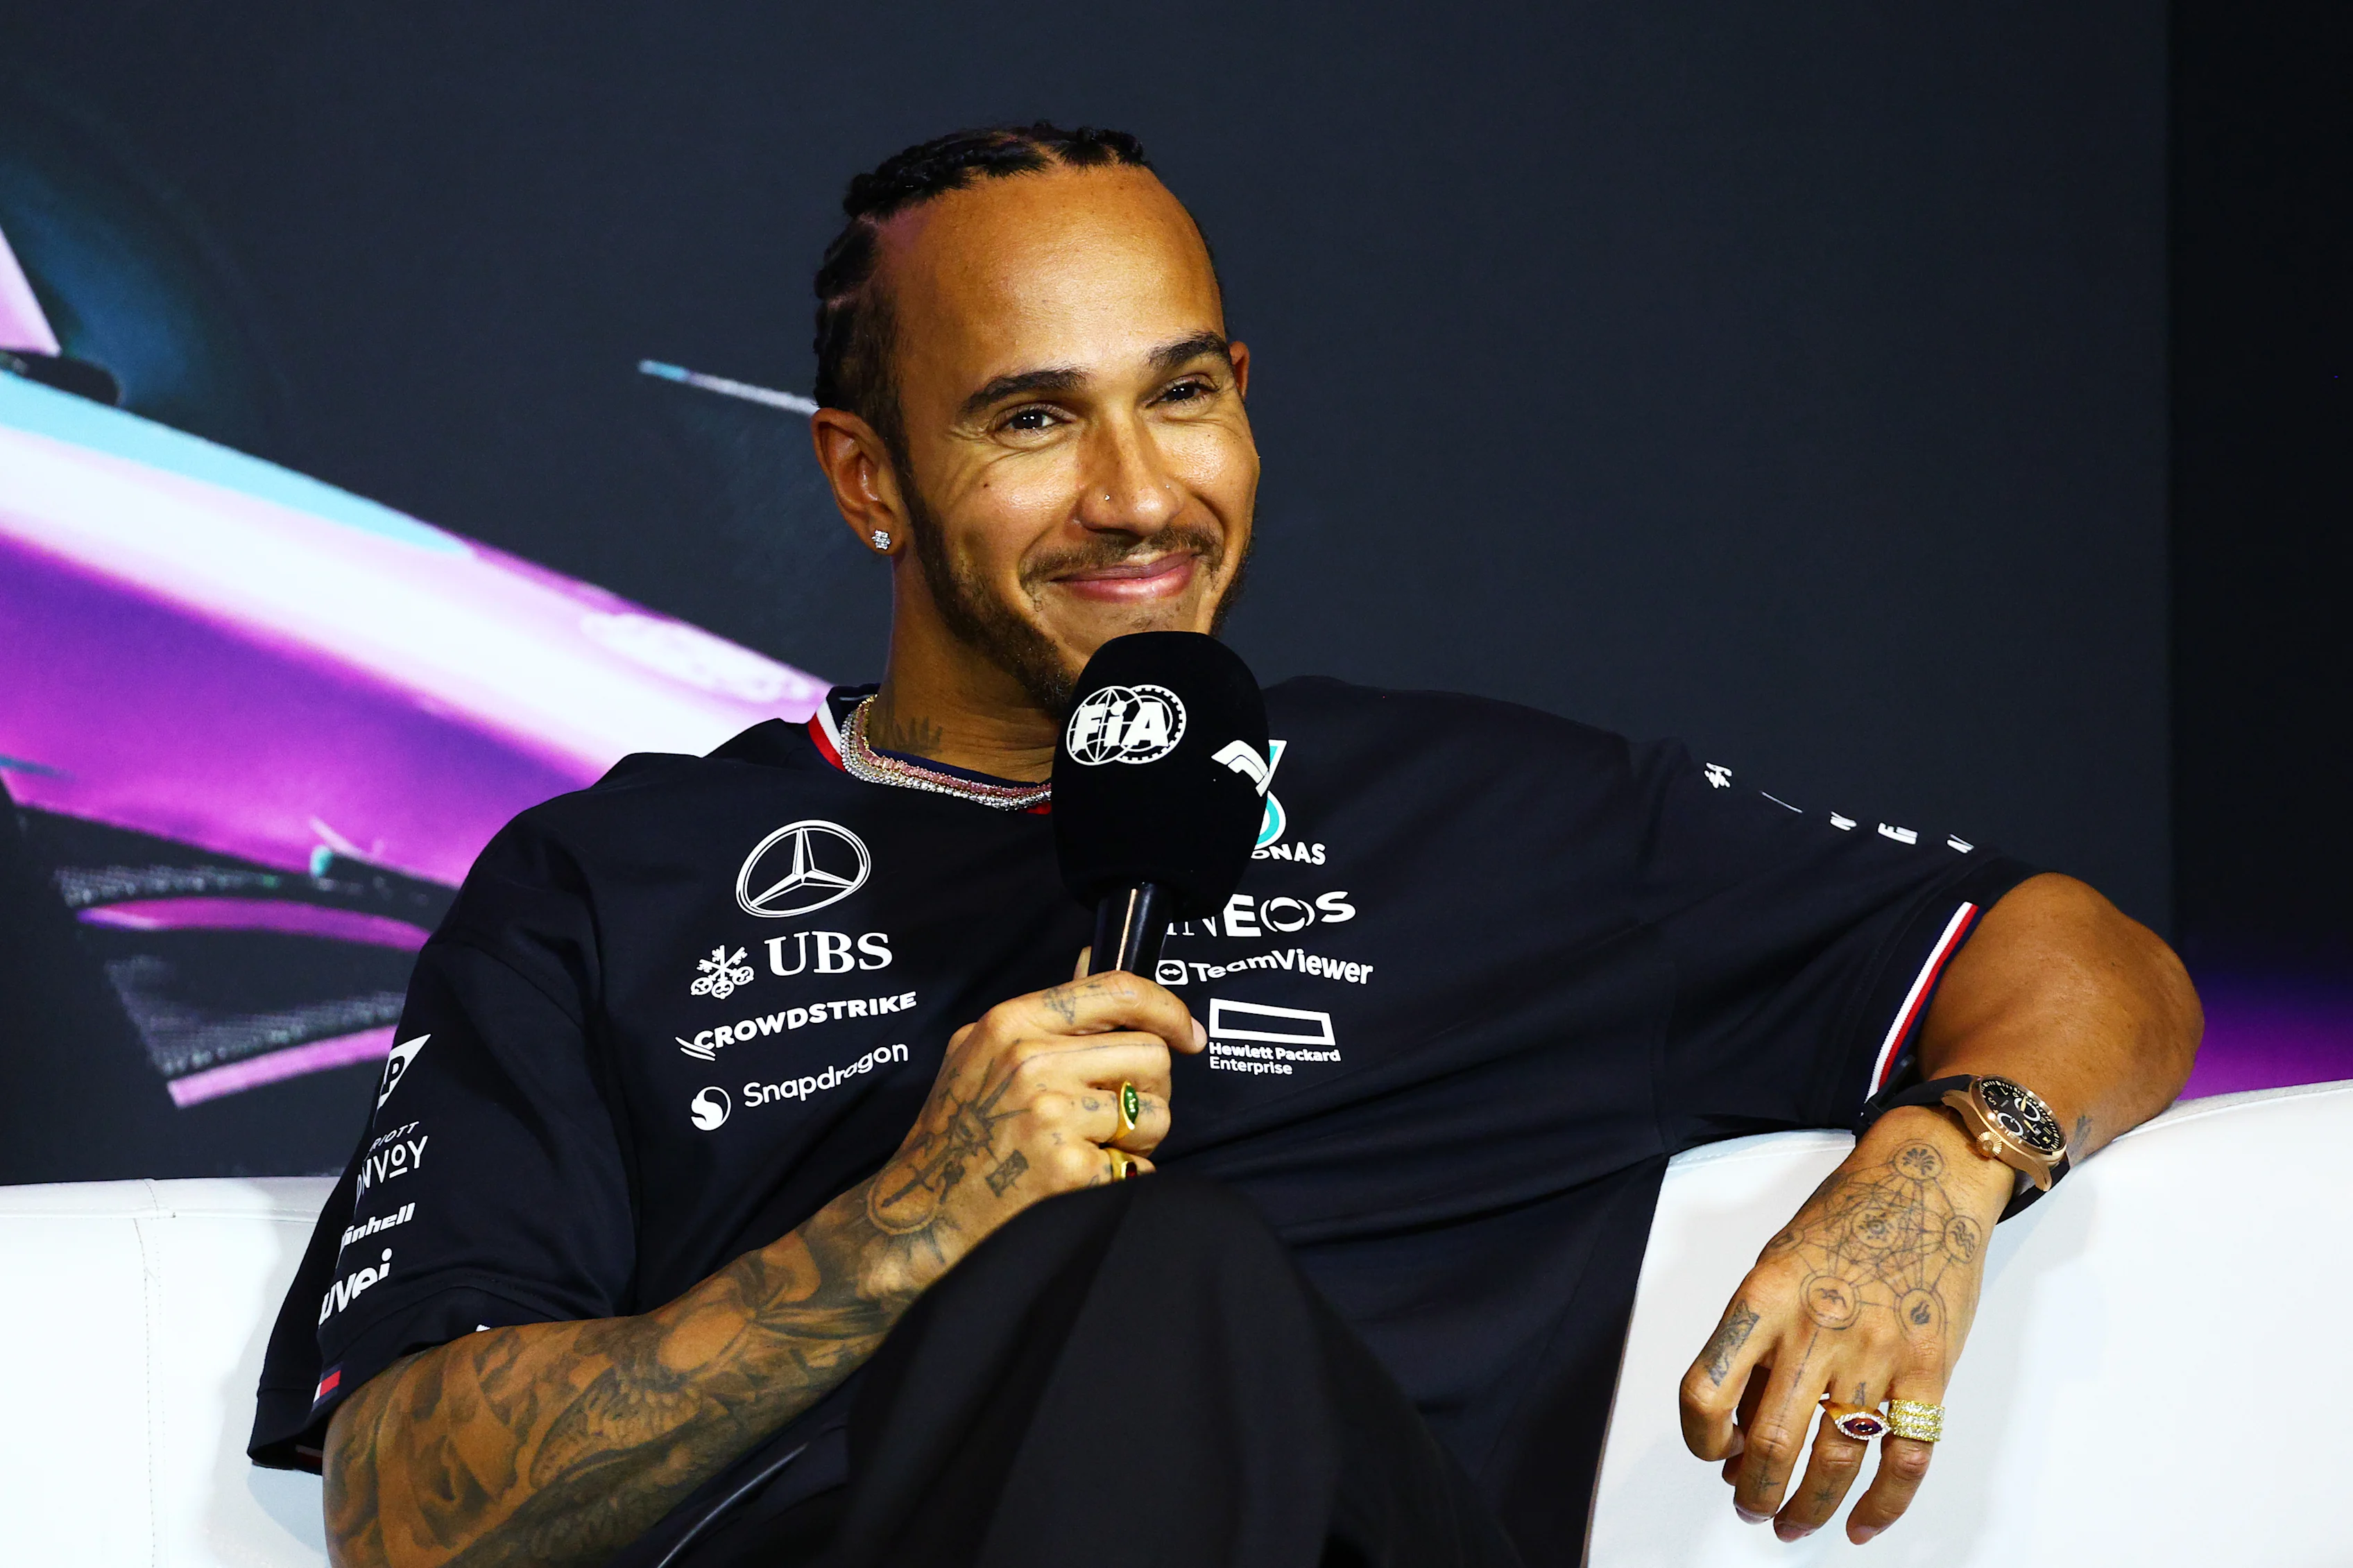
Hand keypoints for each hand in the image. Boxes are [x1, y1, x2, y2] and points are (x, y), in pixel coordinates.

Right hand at [864, 965, 1205, 1293]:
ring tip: (1090, 1148)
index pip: (1118, 990)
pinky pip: (1138, 1167)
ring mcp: (1051, 1117)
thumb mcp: (978, 1052)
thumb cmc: (954, 1134)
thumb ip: (1042, 1012)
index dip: (1168, 1008)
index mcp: (1011, 1024)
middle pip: (1151, 1054)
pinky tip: (1076, 1182)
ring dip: (1138, 1139)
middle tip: (1115, 1113)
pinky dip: (1119, 1179)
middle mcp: (1031, 1063)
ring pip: (1155, 1113)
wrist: (916, 1219)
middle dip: (1149, 1088)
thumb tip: (1093, 958)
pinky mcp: (1069, 1169)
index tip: (1187, 1033)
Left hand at [1678, 1109, 2011, 1544]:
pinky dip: (1884, 1505)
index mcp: (1763, 1298)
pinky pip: (1906, 1457)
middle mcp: (1815, 1329)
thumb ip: (1758, 1342)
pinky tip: (1861, 1526)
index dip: (1699, 1438)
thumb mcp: (1775, 1265)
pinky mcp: (1931, 1368)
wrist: (1924, 1181)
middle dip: (1752, 1493)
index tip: (1710, 1453)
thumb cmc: (1841, 1222)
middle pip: (1769, 1442)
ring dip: (1809, 1509)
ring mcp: (1877, 1351)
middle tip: (1750, 1509)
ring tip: (1793, 1526)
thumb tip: (1739, 1429)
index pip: (1706, 1390)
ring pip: (1835, 1461)